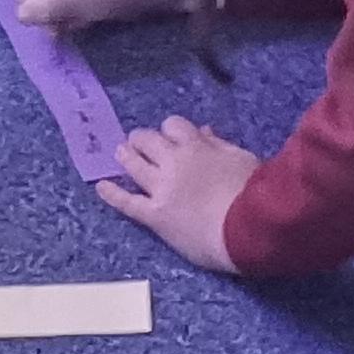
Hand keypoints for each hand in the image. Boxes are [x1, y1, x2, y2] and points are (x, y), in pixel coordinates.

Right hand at [16, 0, 196, 32]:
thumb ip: (45, 9)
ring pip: (51, 6)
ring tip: (88, 17)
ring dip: (67, 18)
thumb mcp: (78, 1)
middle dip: (53, 16)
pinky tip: (92, 16)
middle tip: (77, 20)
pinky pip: (66, 5)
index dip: (39, 12)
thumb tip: (19, 16)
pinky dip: (76, 15)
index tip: (62, 20)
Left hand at [97, 115, 256, 271]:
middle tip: (139, 142)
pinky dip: (112, 194)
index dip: (169, 130)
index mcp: (197, 146)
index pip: (173, 126)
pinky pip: (127, 202)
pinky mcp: (155, 215)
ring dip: (126, 156)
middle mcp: (174, 162)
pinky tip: (101, 187)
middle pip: (148, 141)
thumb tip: (203, 131)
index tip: (171, 137)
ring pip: (134, 165)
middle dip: (142, 139)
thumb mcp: (241, 159)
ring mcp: (161, 188)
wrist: (246, 228)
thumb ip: (219, 145)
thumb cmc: (253, 193)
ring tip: (120, 153)